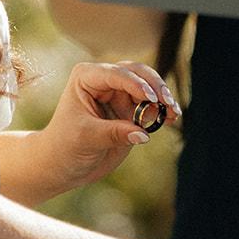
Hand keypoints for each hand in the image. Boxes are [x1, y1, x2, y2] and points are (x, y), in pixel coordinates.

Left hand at [40, 60, 180, 190]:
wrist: (64, 165)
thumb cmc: (65, 146)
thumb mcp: (86, 138)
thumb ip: (115, 133)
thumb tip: (143, 135)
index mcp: (87, 78)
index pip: (116, 74)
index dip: (136, 84)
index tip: (151, 99)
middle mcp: (105, 81)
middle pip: (137, 73)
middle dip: (155, 87)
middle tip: (168, 104)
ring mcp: (120, 95)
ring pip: (149, 87)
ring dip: (163, 98)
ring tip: (174, 113)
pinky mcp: (131, 111)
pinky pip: (152, 106)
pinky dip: (163, 111)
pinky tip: (173, 119)